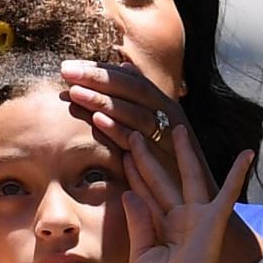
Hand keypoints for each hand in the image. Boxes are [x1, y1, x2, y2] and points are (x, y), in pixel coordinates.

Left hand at [61, 59, 204, 177]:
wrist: (196, 196)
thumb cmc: (169, 164)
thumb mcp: (154, 127)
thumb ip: (138, 100)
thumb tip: (125, 66)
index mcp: (163, 104)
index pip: (129, 78)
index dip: (100, 69)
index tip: (70, 66)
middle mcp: (169, 113)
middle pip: (132, 87)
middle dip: (98, 77)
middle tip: (66, 71)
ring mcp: (170, 134)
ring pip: (135, 110)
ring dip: (103, 100)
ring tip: (74, 92)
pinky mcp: (168, 158)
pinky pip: (139, 140)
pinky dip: (118, 129)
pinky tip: (97, 120)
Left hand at [122, 124, 252, 262]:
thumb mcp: (140, 258)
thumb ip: (138, 225)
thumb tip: (129, 194)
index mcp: (159, 229)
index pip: (142, 193)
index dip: (131, 174)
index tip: (117, 151)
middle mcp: (178, 218)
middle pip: (160, 179)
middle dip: (145, 156)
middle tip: (132, 133)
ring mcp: (197, 218)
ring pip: (187, 177)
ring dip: (183, 152)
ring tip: (176, 128)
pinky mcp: (214, 221)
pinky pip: (228, 193)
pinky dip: (237, 173)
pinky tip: (246, 153)